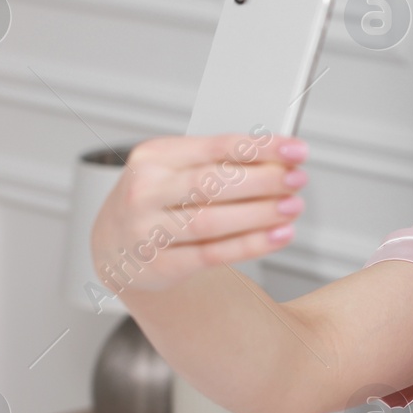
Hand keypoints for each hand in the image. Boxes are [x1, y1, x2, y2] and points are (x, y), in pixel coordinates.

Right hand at [90, 130, 307, 296]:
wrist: (114, 247)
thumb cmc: (157, 200)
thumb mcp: (177, 169)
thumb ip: (221, 163)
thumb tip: (280, 159)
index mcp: (153, 157)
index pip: (214, 147)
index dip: (260, 147)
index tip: (295, 149)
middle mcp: (145, 192)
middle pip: (213, 183)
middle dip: (264, 180)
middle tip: (297, 179)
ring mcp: (147, 231)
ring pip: (212, 221)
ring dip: (260, 214)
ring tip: (292, 207)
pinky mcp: (159, 266)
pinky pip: (212, 254)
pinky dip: (251, 245)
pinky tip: (278, 236)